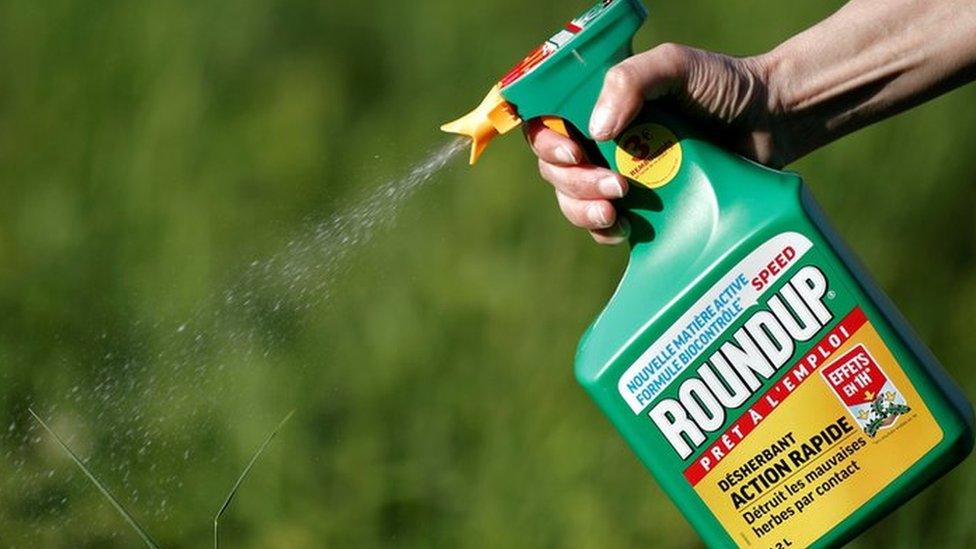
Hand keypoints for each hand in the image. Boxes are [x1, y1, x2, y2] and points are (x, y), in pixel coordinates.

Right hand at [526, 43, 778, 244]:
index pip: (548, 125)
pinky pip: (604, 229)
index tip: (572, 153)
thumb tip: (596, 130)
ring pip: (573, 201)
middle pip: (555, 169)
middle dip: (573, 182)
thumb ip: (630, 81)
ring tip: (615, 210)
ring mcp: (621, 178)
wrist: (773, 121)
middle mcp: (603, 143)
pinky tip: (624, 229)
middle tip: (614, 185)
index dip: (547, 143)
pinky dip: (604, 232)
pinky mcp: (642, 211)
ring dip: (583, 209)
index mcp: (600, 107)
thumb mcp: (675, 66)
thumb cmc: (723, 85)